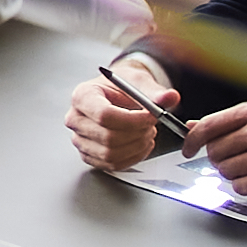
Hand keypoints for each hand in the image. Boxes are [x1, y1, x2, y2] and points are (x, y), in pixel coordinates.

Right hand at [63, 61, 180, 172]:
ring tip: (147, 132)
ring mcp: (80, 140)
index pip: (104, 115)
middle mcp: (76, 119)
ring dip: (137, 146)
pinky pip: (112, 164)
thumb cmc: (121, 87)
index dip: (133, 120)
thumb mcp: (138, 81)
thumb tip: (170, 98)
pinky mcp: (89, 155)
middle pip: (108, 137)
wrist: (115, 95)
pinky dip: (133, 157)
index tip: (152, 116)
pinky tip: (141, 143)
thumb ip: (154, 91)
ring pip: (111, 154)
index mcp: (82, 96)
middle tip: (152, 124)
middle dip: (138, 133)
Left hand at [183, 105, 246, 212]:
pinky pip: (240, 187)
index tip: (188, 150)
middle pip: (214, 152)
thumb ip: (228, 124)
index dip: (192, 141)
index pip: (208, 126)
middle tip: (243, 161)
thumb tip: (192, 126)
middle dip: (221, 160)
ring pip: (224, 171)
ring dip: (236, 174)